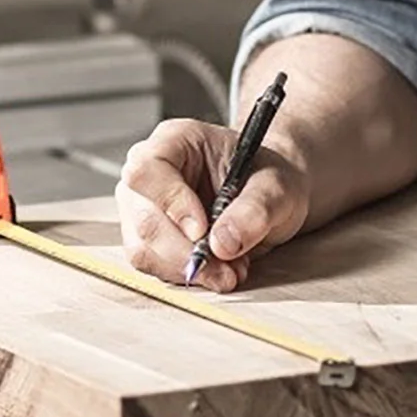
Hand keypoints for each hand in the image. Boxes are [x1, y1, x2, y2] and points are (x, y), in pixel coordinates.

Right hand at [115, 118, 310, 290]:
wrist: (267, 196)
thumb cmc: (266, 179)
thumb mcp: (276, 188)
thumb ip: (254, 211)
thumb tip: (222, 244)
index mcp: (174, 141)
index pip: (147, 169)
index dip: (170, 202)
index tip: (202, 230)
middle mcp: (148, 171)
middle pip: (143, 217)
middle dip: (186, 252)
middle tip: (227, 268)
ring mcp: (141, 205)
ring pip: (142, 247)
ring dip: (186, 268)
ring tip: (228, 269)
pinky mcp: (145, 235)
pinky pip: (151, 264)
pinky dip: (184, 275)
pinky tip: (215, 269)